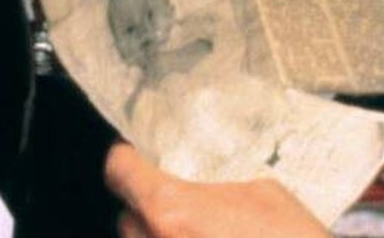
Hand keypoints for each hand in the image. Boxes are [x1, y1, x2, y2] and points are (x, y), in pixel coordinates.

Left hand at [102, 143, 326, 237]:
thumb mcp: (263, 193)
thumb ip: (222, 184)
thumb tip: (210, 185)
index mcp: (171, 209)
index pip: (119, 172)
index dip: (126, 158)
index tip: (135, 153)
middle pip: (126, 217)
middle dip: (147, 205)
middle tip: (176, 196)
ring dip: (160, 234)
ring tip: (195, 229)